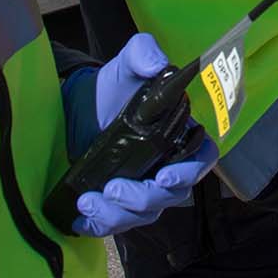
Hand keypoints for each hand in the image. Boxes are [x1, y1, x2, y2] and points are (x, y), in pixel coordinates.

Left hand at [69, 33, 216, 236]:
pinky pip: (116, 223)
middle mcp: (165, 164)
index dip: (189, 172)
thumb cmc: (111, 88)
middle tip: (112, 188)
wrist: (77, 108)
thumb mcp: (127, 64)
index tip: (164, 174)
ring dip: (116, 214)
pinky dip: (99, 225)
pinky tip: (80, 218)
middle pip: (170, 195)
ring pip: (143, 214)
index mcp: (178, 134)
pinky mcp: (117, 202)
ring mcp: (142, 186)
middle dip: (142, 198)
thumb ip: (143, 52)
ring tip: (87, 200)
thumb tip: (157, 64)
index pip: (200, 160)